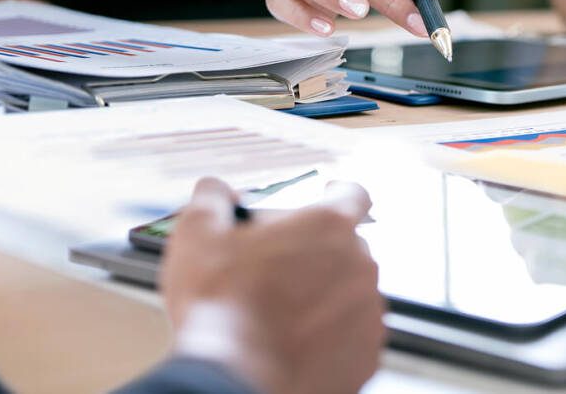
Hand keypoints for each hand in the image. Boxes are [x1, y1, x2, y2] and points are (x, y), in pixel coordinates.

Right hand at [160, 179, 384, 393]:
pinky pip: (350, 335)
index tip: (328, 197)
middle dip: (315, 254)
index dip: (337, 194)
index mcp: (329, 227)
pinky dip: (329, 336)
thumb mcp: (198, 235)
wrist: (234, 382)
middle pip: (344, 247)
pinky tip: (293, 342)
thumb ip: (212, 199)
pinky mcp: (366, 356)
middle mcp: (360, 265)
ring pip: (349, 292)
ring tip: (279, 313)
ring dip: (323, 296)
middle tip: (274, 270)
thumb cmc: (221, 309)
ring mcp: (368, 313)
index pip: (352, 194)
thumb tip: (215, 191)